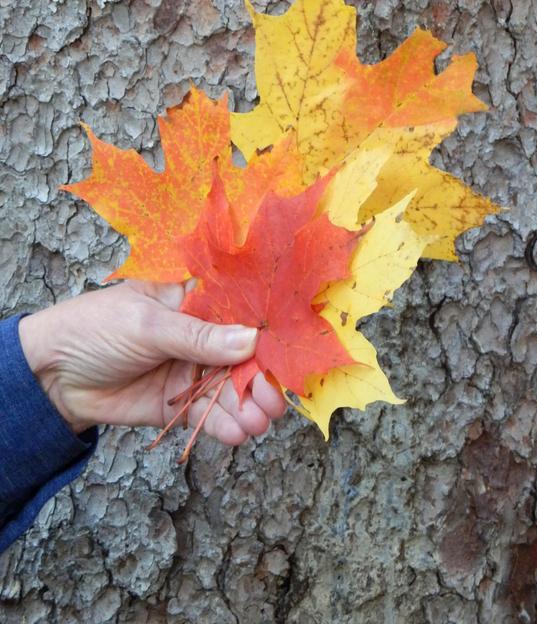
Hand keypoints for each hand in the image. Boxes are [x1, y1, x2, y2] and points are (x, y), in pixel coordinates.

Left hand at [18, 280, 285, 444]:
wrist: (51, 377)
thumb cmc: (94, 329)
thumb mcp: (146, 323)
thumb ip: (198, 337)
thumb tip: (250, 341)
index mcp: (191, 302)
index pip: (238, 312)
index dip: (264, 329)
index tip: (286, 349)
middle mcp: (199, 337)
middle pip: (242, 357)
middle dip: (260, 378)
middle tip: (274, 400)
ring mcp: (190, 372)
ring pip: (230, 390)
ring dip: (248, 407)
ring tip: (260, 421)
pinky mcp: (178, 405)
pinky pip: (209, 416)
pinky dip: (225, 426)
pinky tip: (238, 432)